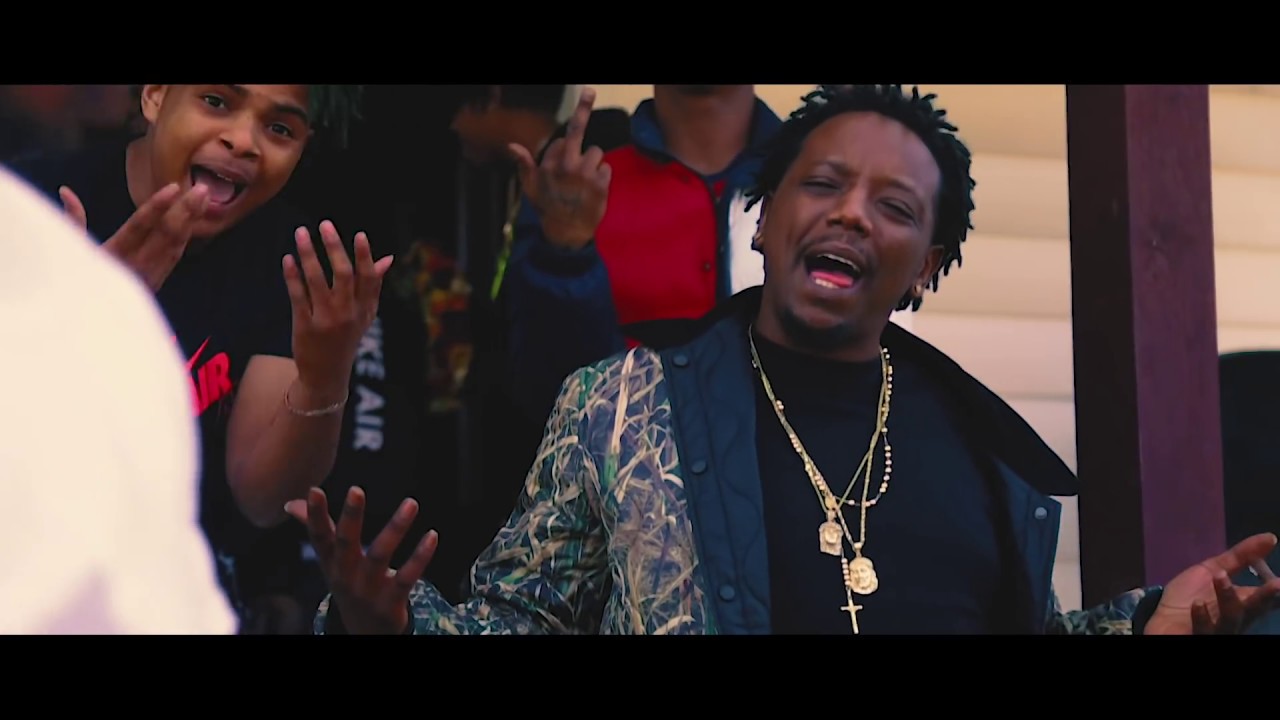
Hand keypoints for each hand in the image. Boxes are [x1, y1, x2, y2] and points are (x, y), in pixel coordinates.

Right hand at [61, 182, 209, 290]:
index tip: (173, 188)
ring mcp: (151, 274)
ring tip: (205, 196)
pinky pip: (176, 254)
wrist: (94, 321)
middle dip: (186, 210)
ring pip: (176, 243)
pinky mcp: (158, 279)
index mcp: (114, 253)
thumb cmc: (79, 282)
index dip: (157, 206)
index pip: (139, 225)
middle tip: (202, 188)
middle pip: (166, 233)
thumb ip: (73, 220)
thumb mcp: (72, 252)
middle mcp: (136, 264)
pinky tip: (197, 217)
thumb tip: (65, 191)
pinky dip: (187, 234)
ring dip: (192, 219)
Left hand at [282, 221, 392, 401]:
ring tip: (301, 233)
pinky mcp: (305, 326)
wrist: (327, 375)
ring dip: (308, 254)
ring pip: (318, 281)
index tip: (359, 235)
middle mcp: (349, 314)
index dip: (365, 256)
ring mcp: (327, 320)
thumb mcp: (365, 315)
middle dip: (334, 247)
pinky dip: (292, 275)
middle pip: (344, 275)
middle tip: (324, 224)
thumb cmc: (347, 338)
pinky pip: (298, 296)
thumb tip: (387, 258)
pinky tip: (288, 258)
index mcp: (365, 309)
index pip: (369, 278)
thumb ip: (373, 286)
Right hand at [285, 487, 437, 634]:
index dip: (314, 515)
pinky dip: (421, 556)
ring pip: (381, 555)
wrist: (364, 632)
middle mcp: (346, 575)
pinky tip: (432, 535)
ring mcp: (369, 589)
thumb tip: (291, 503)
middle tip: (356, 490)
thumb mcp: (330, 561)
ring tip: (411, 503)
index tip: (315, 490)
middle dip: (350, 517)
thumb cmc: (349, 584)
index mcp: (331, 563)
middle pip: (346, 543)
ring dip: (396, 527)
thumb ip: (317, 529)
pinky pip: (407, 576)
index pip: (319, 537)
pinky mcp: (392, 600)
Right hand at [509, 86, 610, 250]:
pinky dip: (603, 176)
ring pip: (597, 152)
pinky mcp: (601, 183)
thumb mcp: (530, 187)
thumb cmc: (547, 207)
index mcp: (549, 163)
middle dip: (583, 108)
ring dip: (594, 163)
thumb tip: (512, 145)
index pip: (561, 140)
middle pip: (577, 130)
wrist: (567, 232)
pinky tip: (595, 189)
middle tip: (590, 90)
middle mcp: (567, 164)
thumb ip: (524, 164)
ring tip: (586, 181)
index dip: (562, 150)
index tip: (562, 161)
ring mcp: (585, 173)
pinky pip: (607, 168)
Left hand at [1144, 533, 1279, 633]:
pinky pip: (1203, 629)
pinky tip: (1197, 604)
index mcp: (1243, 603)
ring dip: (1228, 597)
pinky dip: (1202, 617)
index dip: (1276, 592)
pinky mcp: (1199, 635)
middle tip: (1278, 585)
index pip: (1267, 598)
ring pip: (1231, 618)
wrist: (1162, 620)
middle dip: (1266, 597)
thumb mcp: (1212, 570)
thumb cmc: (1191, 596)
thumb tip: (1270, 537)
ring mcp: (1219, 629)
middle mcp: (1236, 618)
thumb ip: (1240, 556)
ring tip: (1220, 575)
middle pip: (1254, 609)